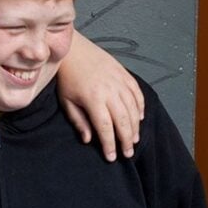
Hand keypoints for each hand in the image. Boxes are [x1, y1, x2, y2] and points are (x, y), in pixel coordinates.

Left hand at [58, 32, 144, 161]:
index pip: (106, 128)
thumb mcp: (67, 101)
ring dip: (135, 126)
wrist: (72, 50)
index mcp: (93, 99)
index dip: (110, 144)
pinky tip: (140, 117)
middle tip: (128, 153)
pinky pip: (137, 93)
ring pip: (133, 108)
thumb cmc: (67, 77)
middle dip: (127, 140)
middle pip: (124, 121)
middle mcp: (110, 91)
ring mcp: (119, 81)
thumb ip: (79, 121)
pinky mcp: (124, 74)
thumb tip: (89, 140)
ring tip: (134, 139)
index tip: (111, 157)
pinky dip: (140, 106)